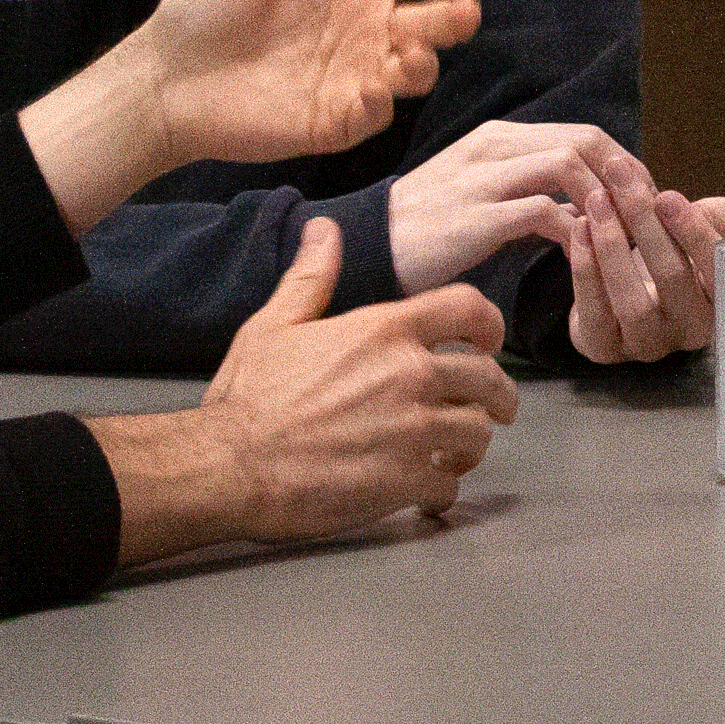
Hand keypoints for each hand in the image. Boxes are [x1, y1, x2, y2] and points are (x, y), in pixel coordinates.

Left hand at [24, 0, 492, 228]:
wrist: (166, 72)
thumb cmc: (208, 2)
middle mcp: (362, 32)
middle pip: (432, 21)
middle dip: (457, 14)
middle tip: (462, 7)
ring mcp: (352, 78)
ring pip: (416, 70)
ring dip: (426, 60)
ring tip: (415, 48)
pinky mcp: (334, 120)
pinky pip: (375, 113)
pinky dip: (382, 100)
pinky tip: (370, 84)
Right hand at [115, 221, 516, 547]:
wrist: (229, 464)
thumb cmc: (248, 396)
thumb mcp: (274, 325)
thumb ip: (311, 277)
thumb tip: (324, 229)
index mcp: (384, 331)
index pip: (469, 309)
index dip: (490, 325)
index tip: (489, 343)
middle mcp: (409, 375)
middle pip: (488, 378)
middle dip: (495, 396)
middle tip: (489, 411)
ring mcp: (411, 431)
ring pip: (477, 434)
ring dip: (467, 446)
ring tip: (449, 455)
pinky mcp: (404, 482)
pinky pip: (448, 487)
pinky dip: (441, 492)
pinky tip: (423, 493)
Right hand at [389, 119, 664, 292]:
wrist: (368, 250)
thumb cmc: (428, 232)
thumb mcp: (486, 201)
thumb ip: (535, 198)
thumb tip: (588, 211)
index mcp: (499, 138)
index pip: (584, 134)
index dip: (624, 166)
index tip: (644, 203)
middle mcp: (494, 148)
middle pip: (586, 142)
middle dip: (627, 179)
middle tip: (647, 220)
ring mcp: (483, 179)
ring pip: (570, 166)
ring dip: (607, 202)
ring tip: (624, 238)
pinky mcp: (475, 217)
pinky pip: (543, 212)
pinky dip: (575, 232)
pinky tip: (585, 256)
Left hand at [557, 180, 724, 364]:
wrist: (623, 290)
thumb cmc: (669, 254)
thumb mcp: (699, 229)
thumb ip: (714, 215)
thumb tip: (704, 210)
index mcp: (720, 299)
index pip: (718, 269)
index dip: (694, 233)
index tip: (667, 195)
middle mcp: (689, 329)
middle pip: (672, 278)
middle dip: (645, 223)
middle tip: (620, 177)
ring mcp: (648, 345)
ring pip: (633, 303)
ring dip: (611, 245)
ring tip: (597, 200)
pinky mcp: (606, 349)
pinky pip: (595, 312)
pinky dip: (585, 268)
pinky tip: (580, 227)